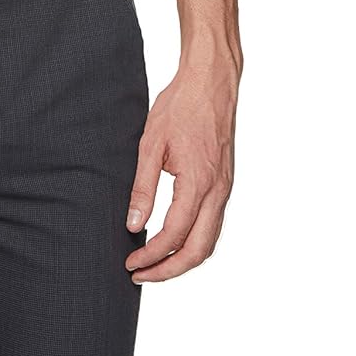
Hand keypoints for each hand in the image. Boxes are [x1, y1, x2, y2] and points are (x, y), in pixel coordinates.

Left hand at [124, 54, 238, 282]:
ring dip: (184, 259)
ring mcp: (225, 188)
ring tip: (156, 264)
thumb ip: (143, 186)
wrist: (212, 81)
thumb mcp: (151, 143)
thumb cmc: (181, 105)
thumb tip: (133, 224)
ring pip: (210, 241)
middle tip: (140, 274)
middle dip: (169, 270)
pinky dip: (196, 242)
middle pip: (198, 250)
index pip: (174, 235)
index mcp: (198, 183)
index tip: (130, 262)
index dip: (151, 255)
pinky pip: (214, 224)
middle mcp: (218, 191)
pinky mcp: (225, 182)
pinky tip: (176, 239)